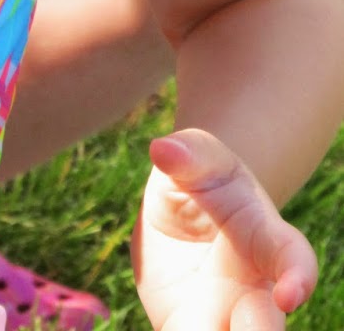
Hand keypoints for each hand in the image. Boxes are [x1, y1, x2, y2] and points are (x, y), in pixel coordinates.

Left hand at [131, 128, 316, 329]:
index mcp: (263, 237)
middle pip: (264, 324)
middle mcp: (252, 288)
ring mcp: (224, 316)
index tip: (289, 295)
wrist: (187, 216)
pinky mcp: (188, 329)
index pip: (291, 257)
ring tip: (194, 330)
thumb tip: (162, 148)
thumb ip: (189, 154)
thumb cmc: (204, 177)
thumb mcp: (199, 158)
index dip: (298, 277)